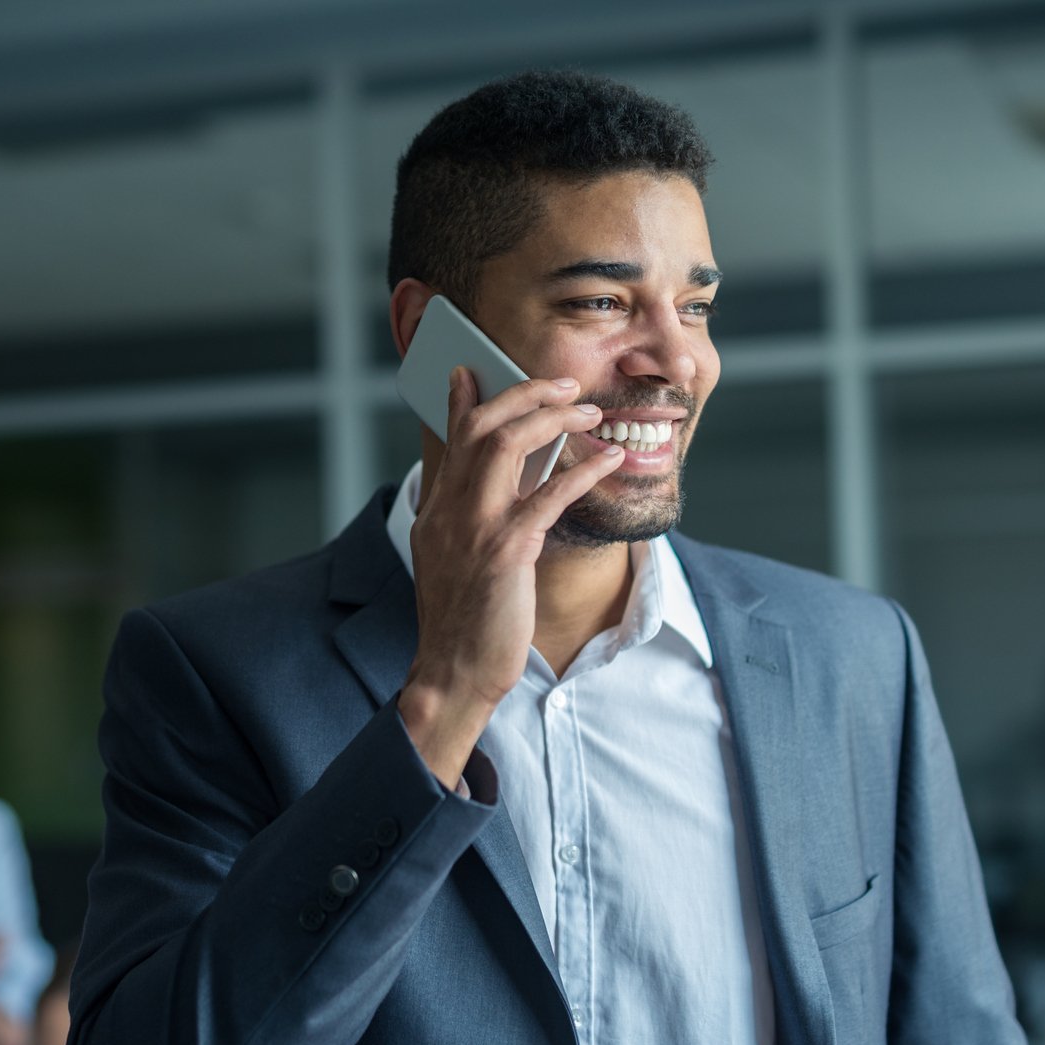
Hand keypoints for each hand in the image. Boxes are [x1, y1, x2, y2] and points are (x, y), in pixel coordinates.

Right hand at [399, 367, 621, 786]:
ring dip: (550, 418)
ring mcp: (475, 529)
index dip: (463, 400)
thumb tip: (496, 491)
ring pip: (506, 445)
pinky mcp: (506, 552)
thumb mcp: (452, 561)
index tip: (473, 371)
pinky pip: (547, 496)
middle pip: (480, 427)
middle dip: (522, 394)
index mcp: (436, 512)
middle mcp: (449, 511)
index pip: (449, 439)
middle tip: (561, 385)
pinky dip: (582, 471)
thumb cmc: (462, 624)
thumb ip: (466, 520)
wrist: (452, 673)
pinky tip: (609, 460)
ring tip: (587, 411)